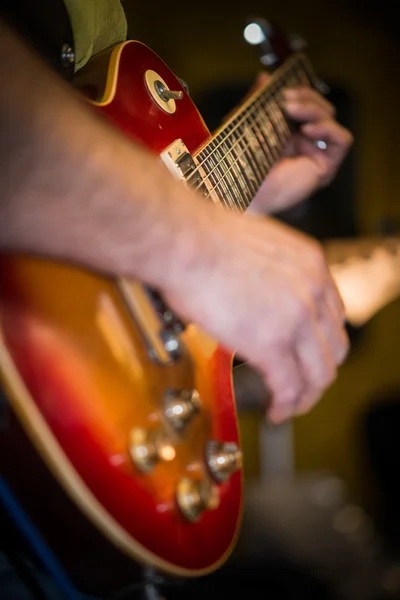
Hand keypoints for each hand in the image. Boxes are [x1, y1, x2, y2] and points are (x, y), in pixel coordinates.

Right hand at [164, 209, 348, 422]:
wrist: (184, 242)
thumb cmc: (203, 239)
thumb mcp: (259, 245)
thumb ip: (274, 271)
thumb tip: (261, 291)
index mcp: (311, 265)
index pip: (334, 318)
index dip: (322, 345)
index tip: (307, 356)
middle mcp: (312, 291)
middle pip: (333, 349)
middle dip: (318, 373)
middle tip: (301, 386)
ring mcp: (296, 318)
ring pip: (318, 374)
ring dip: (305, 396)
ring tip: (289, 406)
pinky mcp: (272, 343)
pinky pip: (289, 387)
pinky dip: (285, 405)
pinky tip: (276, 410)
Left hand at [250, 76, 352, 213]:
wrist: (241, 195)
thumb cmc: (240, 168)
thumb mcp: (246, 125)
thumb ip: (256, 102)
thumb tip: (264, 75)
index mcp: (288, 134)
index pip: (306, 104)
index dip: (299, 92)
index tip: (280, 88)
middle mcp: (305, 145)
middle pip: (321, 108)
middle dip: (307, 97)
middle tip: (286, 99)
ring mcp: (316, 156)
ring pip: (331, 119)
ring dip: (313, 109)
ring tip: (291, 110)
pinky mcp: (325, 169)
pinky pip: (342, 140)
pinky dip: (329, 129)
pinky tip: (307, 130)